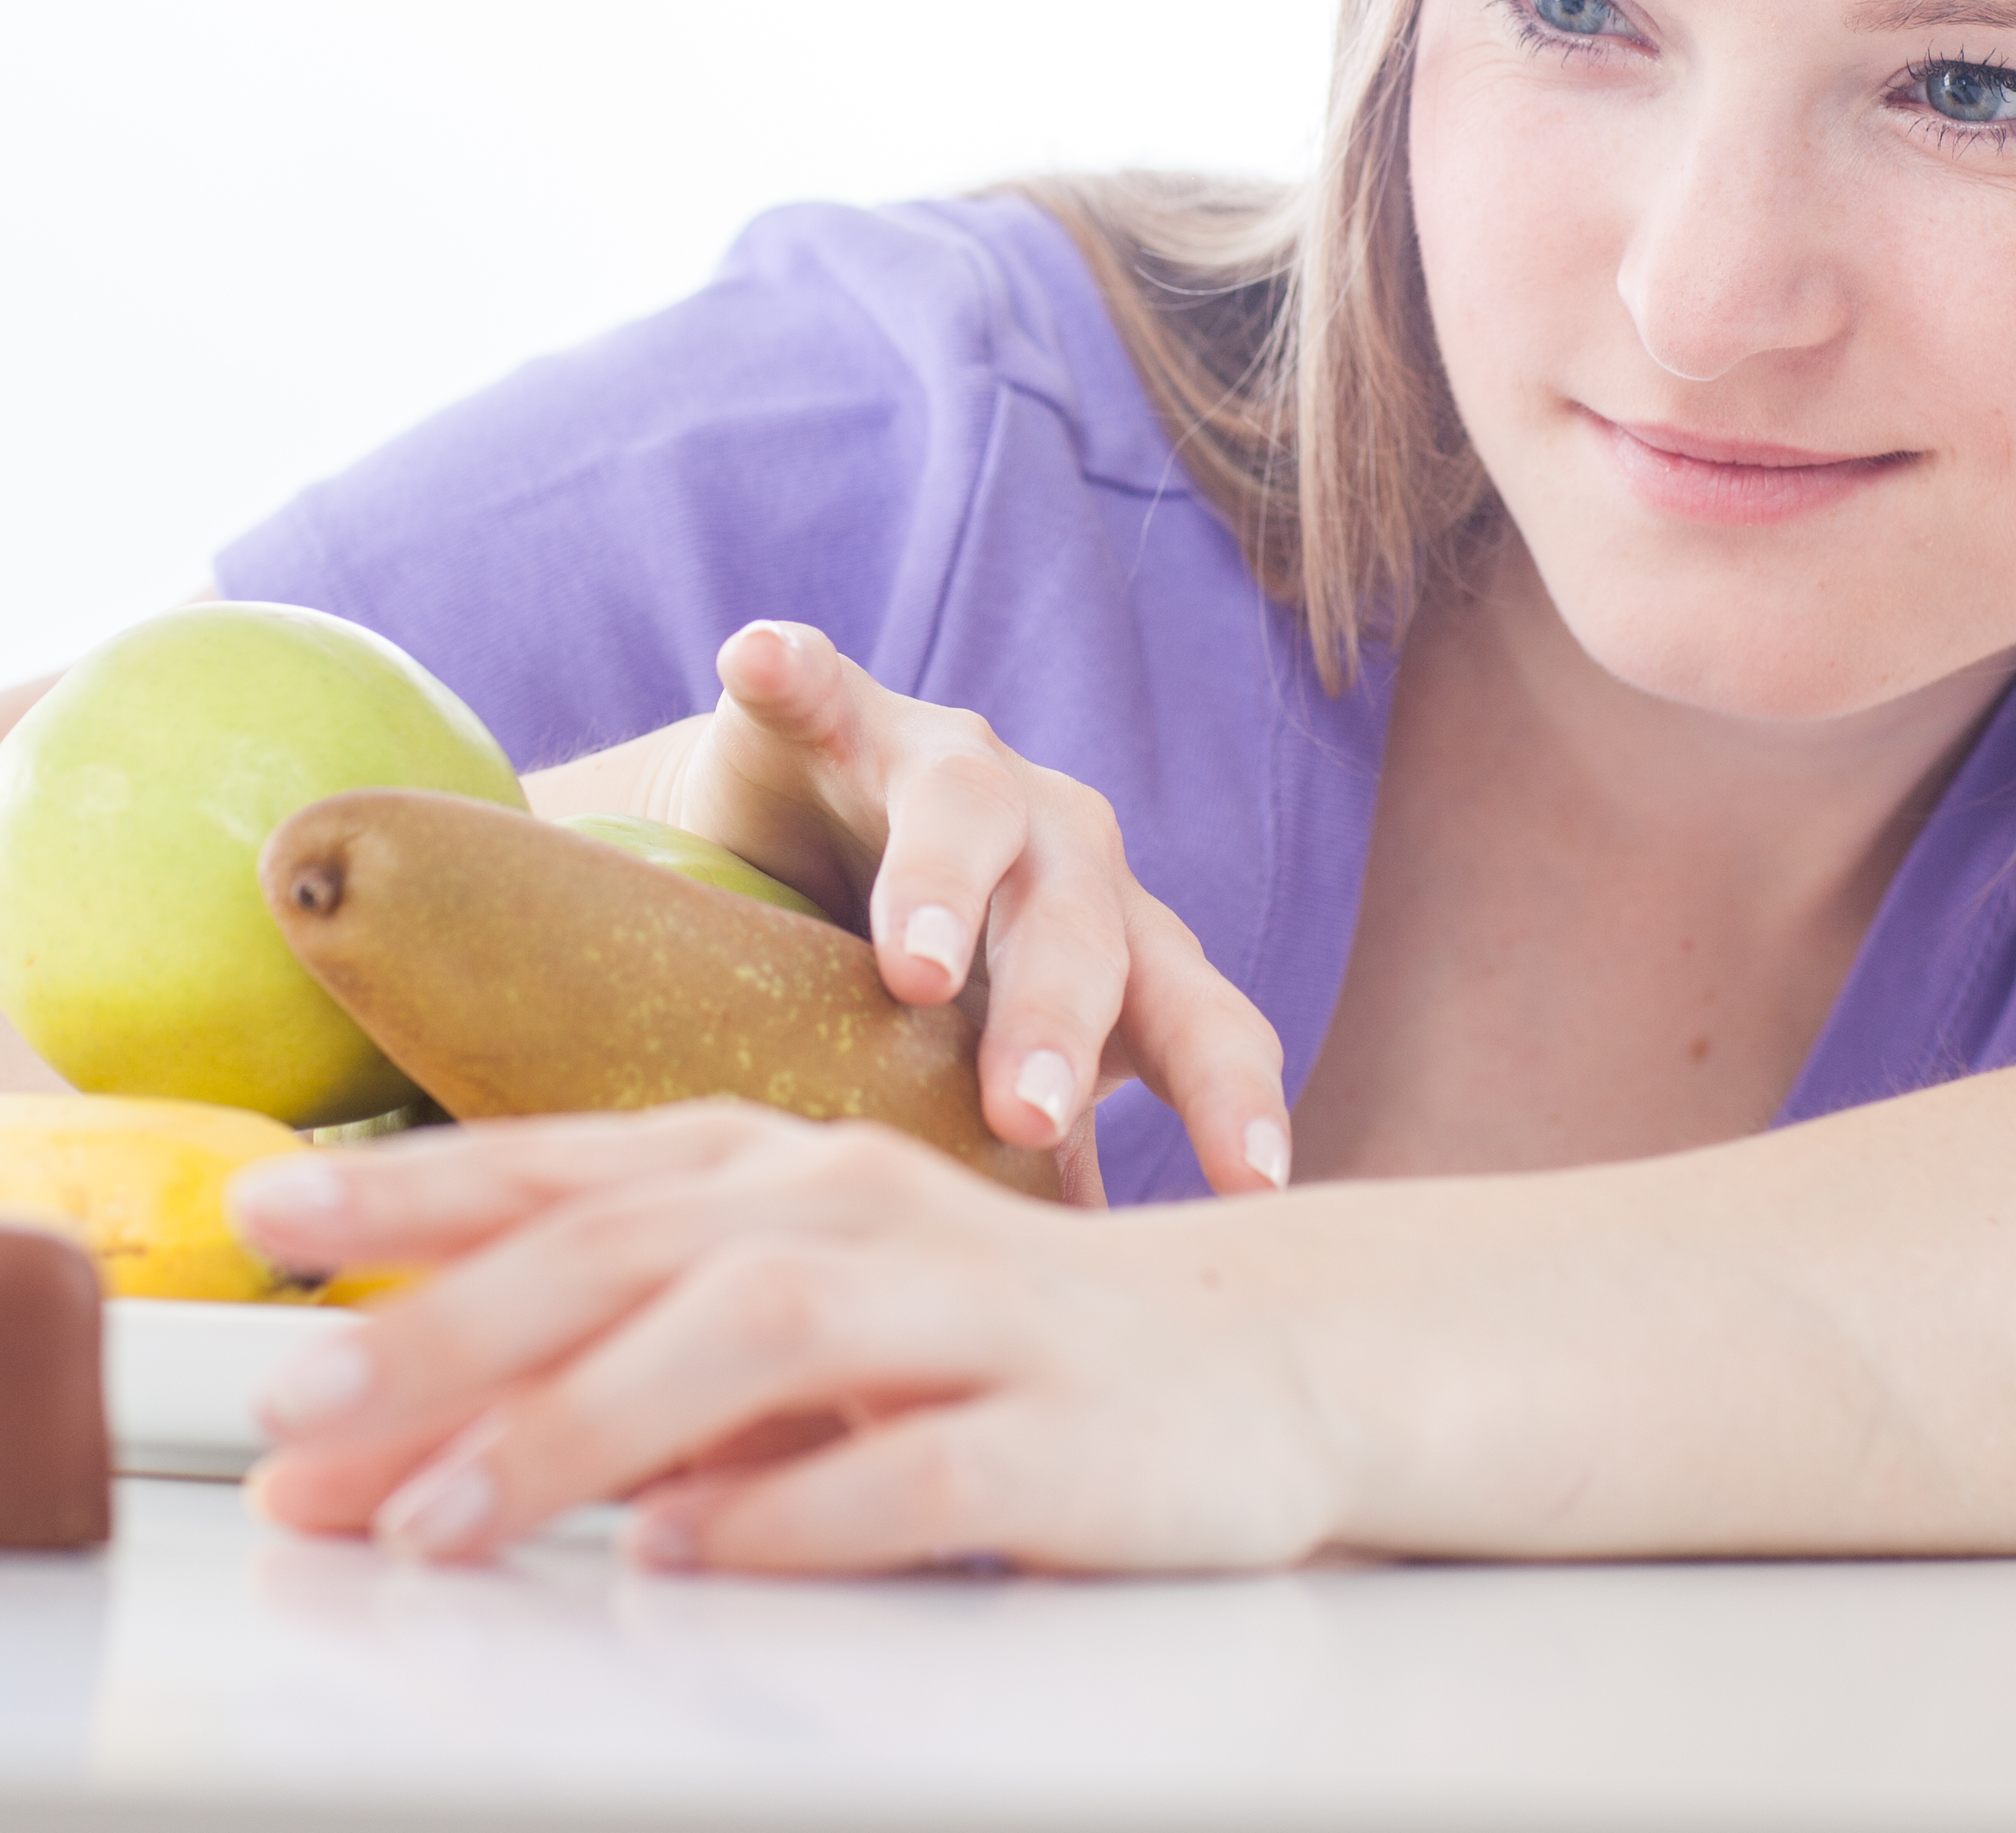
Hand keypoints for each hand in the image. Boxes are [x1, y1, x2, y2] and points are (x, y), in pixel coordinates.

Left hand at [229, 1107, 1347, 1572]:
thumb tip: (420, 1443)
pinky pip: (915, 1476)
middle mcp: (864, 1211)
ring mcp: (970, 1316)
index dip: (413, 1189)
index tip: (260, 1223)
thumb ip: (637, 1359)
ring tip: (437, 1519)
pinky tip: (693, 1558)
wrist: (1272, 1364)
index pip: (572, 1163)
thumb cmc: (992, 1346)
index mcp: (787, 1167)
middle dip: (445, 1324)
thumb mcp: (804, 1323)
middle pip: (631, 1244)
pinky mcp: (1065, 1436)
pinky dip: (795, 1512)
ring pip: (752, 1335)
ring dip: (580, 1427)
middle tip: (292, 1410)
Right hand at [631, 619, 1293, 1197]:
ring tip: (916, 960)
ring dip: (945, 884)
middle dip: (1058, 1021)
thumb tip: (1093, 1356)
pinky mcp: (829, 714)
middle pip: (1082, 929)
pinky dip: (791, 671)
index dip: (1228, 1093)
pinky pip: (810, 684)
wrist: (785, 858)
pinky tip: (761, 659)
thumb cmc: (920, 1002)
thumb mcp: (985, 1084)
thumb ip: (1042, 1186)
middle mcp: (1057, 846)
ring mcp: (943, 765)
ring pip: (968, 809)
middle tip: (1026, 1114)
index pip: (1197, 1022)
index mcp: (1118, 946)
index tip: (1255, 1182)